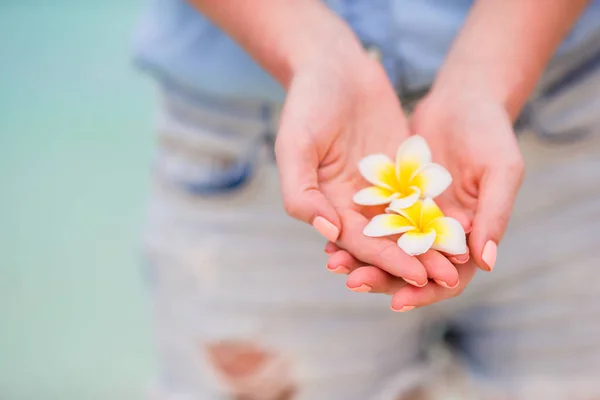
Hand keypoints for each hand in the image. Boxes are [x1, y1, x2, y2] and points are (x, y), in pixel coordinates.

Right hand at [275, 45, 458, 286]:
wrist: (333, 66)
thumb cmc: (307, 104)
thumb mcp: (294, 145)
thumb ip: (302, 193)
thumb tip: (330, 232)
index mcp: (326, 204)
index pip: (357, 241)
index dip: (385, 260)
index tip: (415, 276)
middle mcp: (352, 202)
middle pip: (385, 240)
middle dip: (413, 260)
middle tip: (446, 279)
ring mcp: (378, 186)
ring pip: (406, 223)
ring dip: (429, 244)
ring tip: (458, 262)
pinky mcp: (400, 169)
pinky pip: (420, 195)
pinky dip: (437, 212)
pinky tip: (462, 225)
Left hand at [324, 90, 523, 308]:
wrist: (463, 99)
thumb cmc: (491, 133)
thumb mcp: (501, 170)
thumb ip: (495, 214)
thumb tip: (486, 263)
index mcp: (469, 236)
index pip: (447, 278)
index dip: (424, 292)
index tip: (397, 301)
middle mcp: (439, 231)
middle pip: (410, 267)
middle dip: (382, 277)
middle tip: (353, 281)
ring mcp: (414, 214)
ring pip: (386, 247)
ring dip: (362, 258)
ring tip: (334, 262)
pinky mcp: (393, 196)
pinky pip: (371, 220)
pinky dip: (355, 229)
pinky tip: (331, 234)